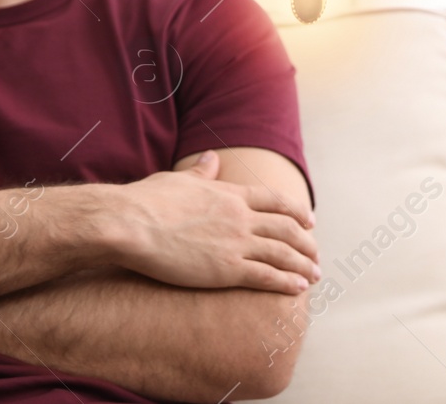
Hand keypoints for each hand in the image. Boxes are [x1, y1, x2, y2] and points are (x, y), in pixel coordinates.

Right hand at [114, 150, 319, 294]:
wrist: (130, 223)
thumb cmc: (147, 201)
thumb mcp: (178, 180)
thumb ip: (201, 173)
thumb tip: (212, 157)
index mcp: (230, 194)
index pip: (275, 201)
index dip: (296, 212)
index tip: (310, 221)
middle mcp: (240, 216)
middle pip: (286, 229)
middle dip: (305, 243)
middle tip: (316, 254)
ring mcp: (236, 242)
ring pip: (282, 254)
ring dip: (303, 265)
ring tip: (315, 275)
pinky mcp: (226, 269)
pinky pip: (266, 276)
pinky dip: (286, 282)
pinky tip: (298, 288)